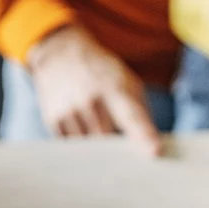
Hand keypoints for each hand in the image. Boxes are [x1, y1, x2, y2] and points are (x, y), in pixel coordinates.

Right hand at [27, 24, 162, 156]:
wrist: (62, 55)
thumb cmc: (103, 74)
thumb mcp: (128, 83)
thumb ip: (140, 113)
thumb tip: (150, 149)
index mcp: (116, 88)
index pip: (133, 117)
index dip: (144, 135)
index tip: (155, 151)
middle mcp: (91, 100)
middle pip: (110, 141)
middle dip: (116, 147)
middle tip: (118, 138)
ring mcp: (70, 111)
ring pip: (90, 148)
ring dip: (96, 146)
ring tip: (94, 121)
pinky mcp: (54, 121)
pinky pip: (73, 146)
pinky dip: (80, 142)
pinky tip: (80, 122)